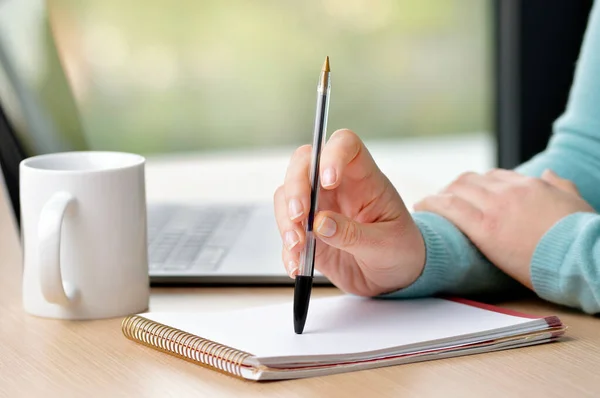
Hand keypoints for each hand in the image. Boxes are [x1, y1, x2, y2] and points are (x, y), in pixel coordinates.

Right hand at [273, 129, 424, 295]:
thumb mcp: (386, 245)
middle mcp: (337, 187)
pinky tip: (297, 265)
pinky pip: (287, 230)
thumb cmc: (400, 250)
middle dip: (296, 187)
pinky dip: (287, 249)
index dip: (332, 154)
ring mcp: (319, 207)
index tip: (327, 181)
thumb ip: (353, 234)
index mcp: (364, 179)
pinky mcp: (307, 231)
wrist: (395, 276)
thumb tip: (320, 223)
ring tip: (297, 246)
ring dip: (285, 219)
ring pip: (287, 194)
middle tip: (299, 216)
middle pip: (305, 163)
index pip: (345, 145)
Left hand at [414, 169, 594, 287]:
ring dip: (440, 195)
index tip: (467, 194)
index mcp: (530, 185)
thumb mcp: (575, 202)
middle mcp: (510, 191)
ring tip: (428, 205)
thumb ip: (559, 185)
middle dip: (453, 189)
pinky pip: (451, 209)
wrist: (584, 256)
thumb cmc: (582, 235)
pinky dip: (432, 205)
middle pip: (470, 180)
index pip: (494, 177)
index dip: (476, 185)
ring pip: (457, 190)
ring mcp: (496, 207)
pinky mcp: (486, 229)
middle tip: (443, 200)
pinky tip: (422, 207)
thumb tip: (548, 174)